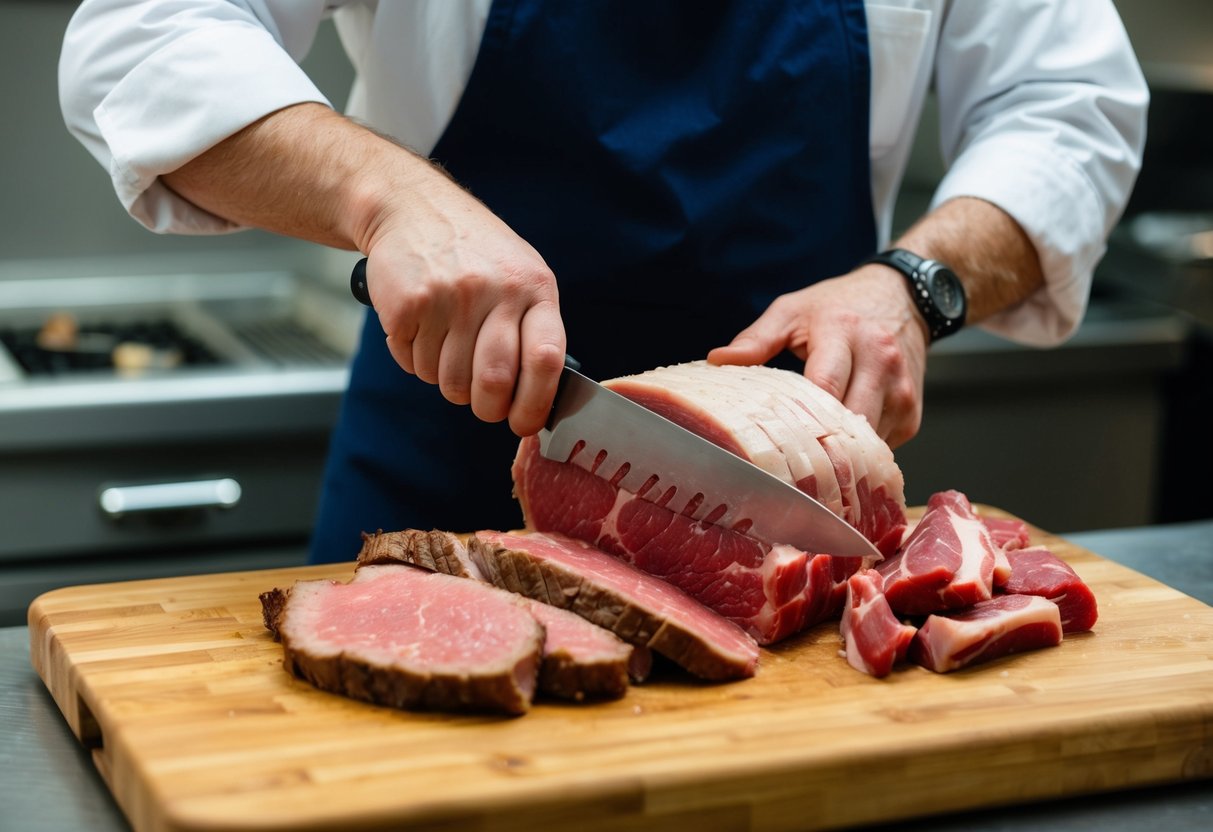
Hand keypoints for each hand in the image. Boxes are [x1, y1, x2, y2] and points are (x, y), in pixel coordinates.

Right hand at [363, 173, 565, 436]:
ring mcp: (451, 297)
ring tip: (446, 343)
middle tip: (482, 403)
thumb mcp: (520, 275)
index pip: (546, 360)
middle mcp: (496, 291)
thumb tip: (540, 401)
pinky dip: (414, 358)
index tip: (524, 422)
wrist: (411, 207)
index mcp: (534, 288)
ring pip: (448, 381)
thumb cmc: (474, 252)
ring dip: (445, 379)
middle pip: (493, 382)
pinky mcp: (410, 304)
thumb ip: (532, 329)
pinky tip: (420, 326)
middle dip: (486, 407)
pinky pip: (413, 364)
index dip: (535, 404)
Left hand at [707, 265, 927, 447]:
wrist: (902, 296)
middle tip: (786, 462)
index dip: (800, 419)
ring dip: (840, 452)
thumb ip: (756, 338)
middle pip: (849, 422)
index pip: (825, 386)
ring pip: (867, 442)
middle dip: (819, 445)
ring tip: (810, 455)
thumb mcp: (793, 310)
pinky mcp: (913, 412)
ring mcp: (902, 388)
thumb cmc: (838, 305)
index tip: (773, 442)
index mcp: (845, 332)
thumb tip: (717, 360)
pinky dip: (859, 449)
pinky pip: (882, 445)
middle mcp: (881, 359)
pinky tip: (840, 441)